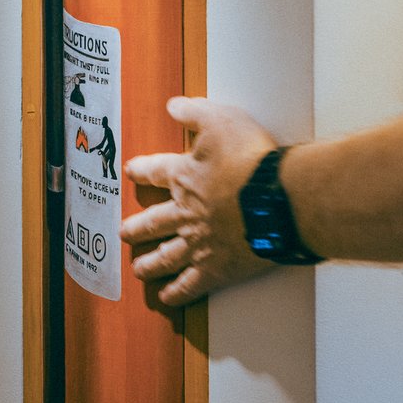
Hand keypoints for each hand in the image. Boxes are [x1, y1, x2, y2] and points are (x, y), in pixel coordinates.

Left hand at [120, 97, 277, 305]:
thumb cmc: (253, 159)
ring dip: (149, 263)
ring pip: (164, 257)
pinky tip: (167, 297)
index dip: (141, 170)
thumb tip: (173, 105)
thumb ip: (195, 112)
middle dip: (136, 228)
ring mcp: (198, 244)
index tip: (131, 172)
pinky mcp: (216, 269)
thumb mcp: (222, 120)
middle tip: (124, 232)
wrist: (277, 199)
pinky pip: (189, 285)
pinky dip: (176, 293)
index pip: (155, 172)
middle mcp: (185, 213)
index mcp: (185, 177)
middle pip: (152, 222)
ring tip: (138, 269)